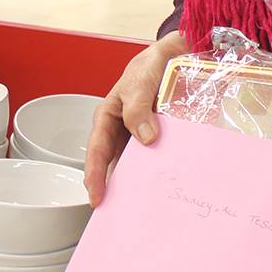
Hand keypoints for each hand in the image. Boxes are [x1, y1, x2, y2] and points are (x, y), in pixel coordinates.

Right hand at [84, 30, 188, 205]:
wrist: (176, 55)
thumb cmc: (149, 65)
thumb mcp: (139, 82)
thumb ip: (138, 107)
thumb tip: (146, 138)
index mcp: (107, 118)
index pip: (97, 150)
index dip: (94, 175)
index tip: (96, 197)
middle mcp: (123, 131)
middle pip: (115, 164)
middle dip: (117, 190)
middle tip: (120, 216)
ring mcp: (143, 137)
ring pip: (139, 166)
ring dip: (142, 185)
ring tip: (147, 210)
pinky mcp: (164, 140)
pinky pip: (162, 160)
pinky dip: (165, 173)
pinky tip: (171, 187)